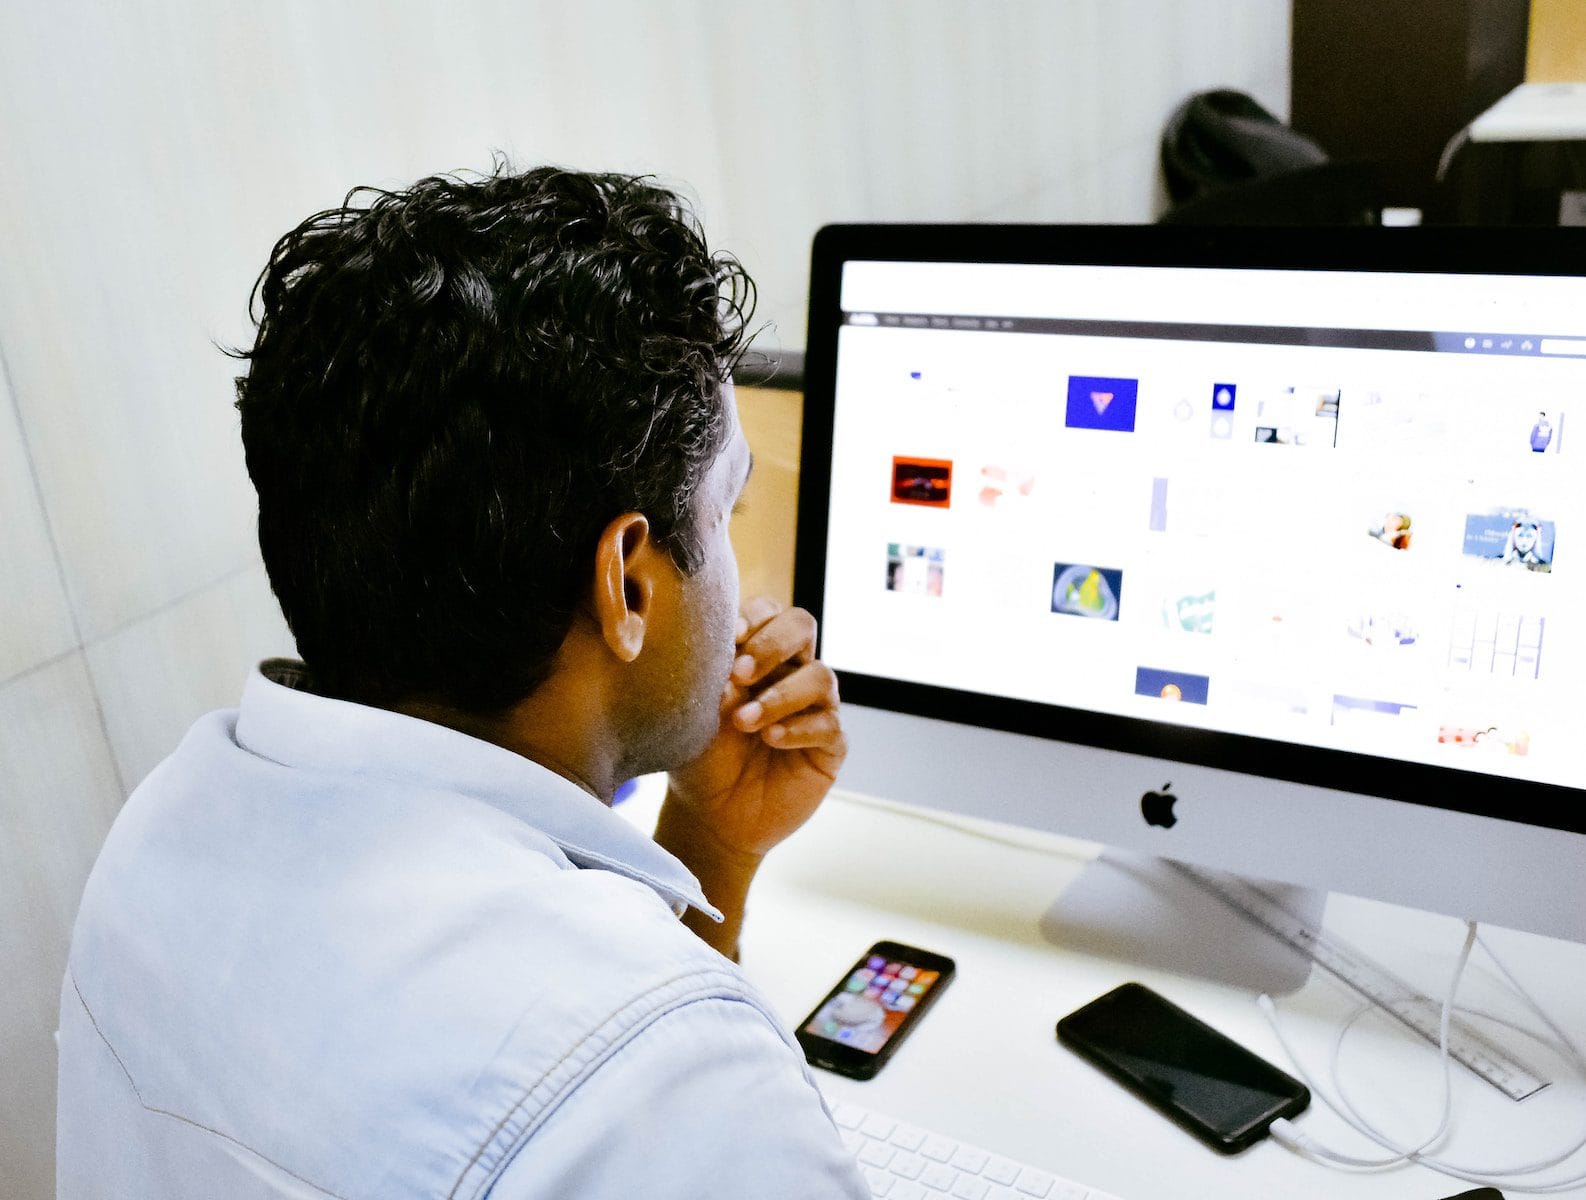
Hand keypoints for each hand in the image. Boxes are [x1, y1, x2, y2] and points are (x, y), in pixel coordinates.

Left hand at [664, 597, 846, 864]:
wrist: (710, 815)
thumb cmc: (700, 757)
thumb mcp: (695, 713)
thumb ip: (711, 679)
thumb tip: (728, 658)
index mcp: (755, 654)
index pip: (767, 612)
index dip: (754, 617)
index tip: (729, 637)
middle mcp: (789, 672)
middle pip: (802, 626)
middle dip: (772, 643)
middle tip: (741, 673)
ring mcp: (813, 707)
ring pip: (821, 676)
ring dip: (780, 695)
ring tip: (745, 721)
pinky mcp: (829, 745)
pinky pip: (828, 724)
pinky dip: (797, 728)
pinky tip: (770, 739)